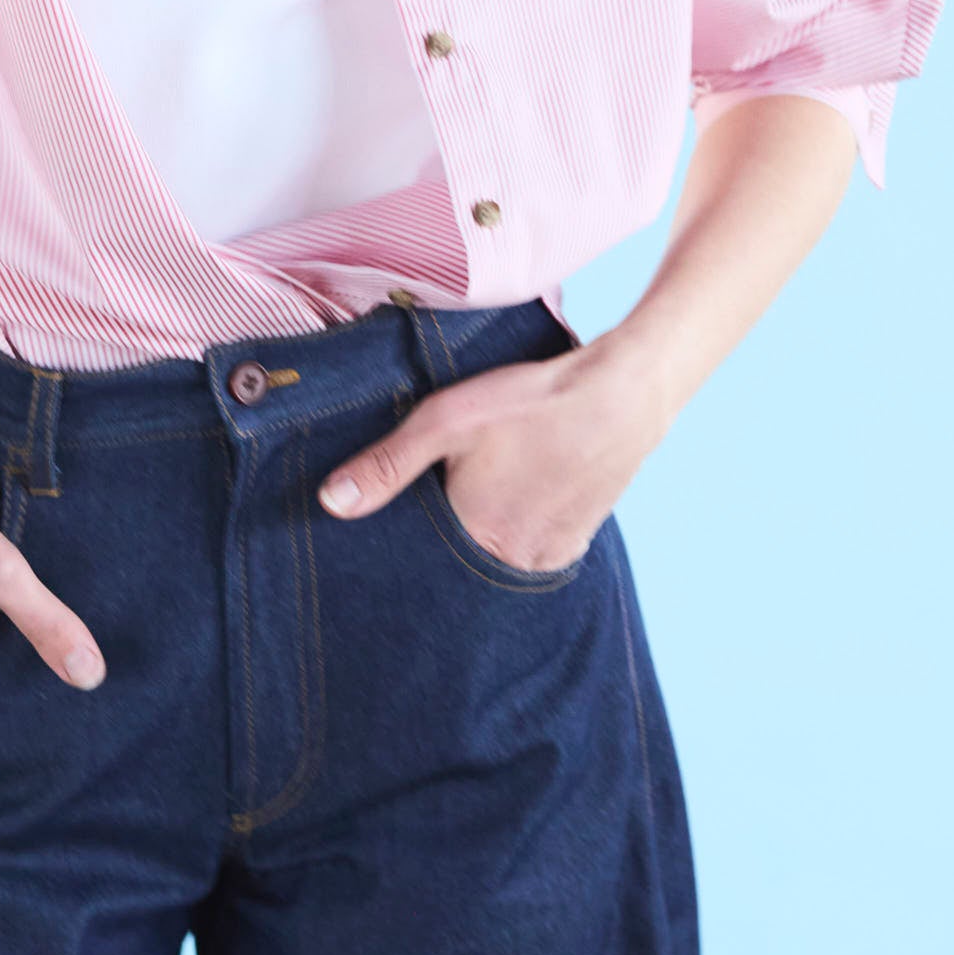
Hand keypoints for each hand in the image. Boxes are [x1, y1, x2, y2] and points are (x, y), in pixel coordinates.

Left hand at [317, 339, 670, 571]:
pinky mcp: (575, 543)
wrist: (622, 392)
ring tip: (482, 491)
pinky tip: (515, 495)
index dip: (409, 535)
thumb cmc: (530, 401)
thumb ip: (386, 464)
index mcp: (477, 539)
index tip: (402, 514)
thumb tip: (331, 504)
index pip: (423, 556)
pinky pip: (531, 550)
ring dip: (483, 535)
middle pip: (461, 561)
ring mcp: (550, 557)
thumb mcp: (445, 420)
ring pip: (497, 557)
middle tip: (448, 491)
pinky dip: (517, 531)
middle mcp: (515, 562)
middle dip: (446, 537)